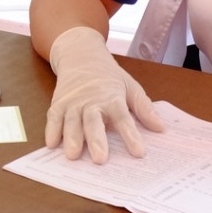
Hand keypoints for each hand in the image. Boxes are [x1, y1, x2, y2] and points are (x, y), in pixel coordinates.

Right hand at [44, 26, 164, 163]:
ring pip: (71, 121)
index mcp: (112, 97)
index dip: (130, 135)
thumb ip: (143, 108)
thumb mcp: (130, 86)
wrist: (81, 54)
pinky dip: (51, 130)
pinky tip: (51, 144)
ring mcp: (72, 102)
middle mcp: (91, 100)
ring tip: (73, 155)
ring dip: (72, 138)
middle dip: (96, 140)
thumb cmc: (108, 76)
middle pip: (93, 121)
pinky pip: (53, 118)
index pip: (122, 118)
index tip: (138, 152)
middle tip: (100, 158)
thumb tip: (160, 128)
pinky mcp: (57, 103)